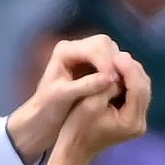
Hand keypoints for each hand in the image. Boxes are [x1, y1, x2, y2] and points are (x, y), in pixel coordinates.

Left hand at [8, 35, 125, 162]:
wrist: (42, 120)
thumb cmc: (47, 108)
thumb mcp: (63, 96)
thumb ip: (86, 85)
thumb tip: (111, 78)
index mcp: (65, 50)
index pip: (94, 47)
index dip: (106, 62)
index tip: (113, 80)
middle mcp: (77, 49)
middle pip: (106, 45)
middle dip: (115, 62)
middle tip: (121, 83)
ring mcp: (87, 57)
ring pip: (112, 53)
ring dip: (119, 68)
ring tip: (121, 87)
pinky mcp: (95, 68)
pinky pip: (113, 65)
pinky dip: (119, 74)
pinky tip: (121, 88)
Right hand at [42, 52, 150, 164]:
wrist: (75, 150)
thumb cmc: (77, 127)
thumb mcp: (89, 102)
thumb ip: (106, 85)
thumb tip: (118, 68)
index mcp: (131, 122)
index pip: (137, 88)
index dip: (128, 69)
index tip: (117, 54)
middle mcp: (139, 123)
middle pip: (144, 88)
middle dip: (132, 69)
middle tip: (119, 54)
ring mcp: (138, 122)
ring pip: (142, 89)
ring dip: (132, 74)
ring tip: (118, 59)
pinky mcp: (133, 119)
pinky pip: (136, 94)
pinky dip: (129, 82)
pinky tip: (118, 71)